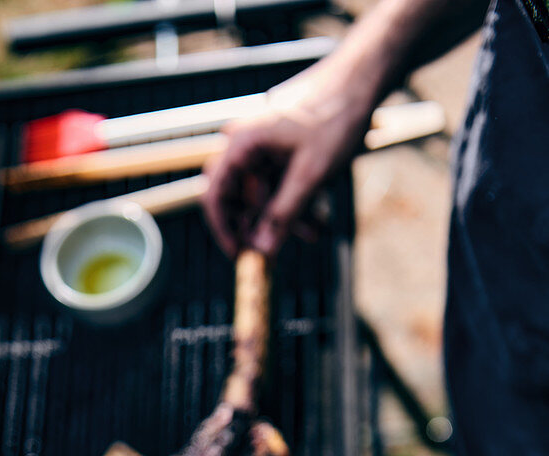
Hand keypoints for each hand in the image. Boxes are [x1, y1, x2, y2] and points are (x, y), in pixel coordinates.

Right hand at [203, 61, 371, 256]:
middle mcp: (246, 144)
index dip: (224, 229)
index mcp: (243, 144)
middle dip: (259, 226)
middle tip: (276, 249)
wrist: (362, 79)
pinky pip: (278, 182)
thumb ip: (284, 213)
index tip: (240, 254)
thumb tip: (263, 249)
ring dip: (283, 216)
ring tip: (312, 233)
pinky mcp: (280, 148)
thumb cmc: (335, 117)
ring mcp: (263, 145)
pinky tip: (315, 219)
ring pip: (263, 193)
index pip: (215, 194)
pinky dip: (293, 201)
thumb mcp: (311, 174)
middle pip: (238, 197)